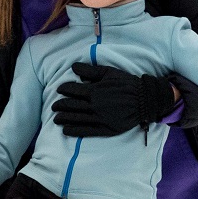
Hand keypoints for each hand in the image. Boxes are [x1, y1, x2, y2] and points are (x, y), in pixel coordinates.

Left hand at [53, 63, 176, 137]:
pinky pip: (85, 131)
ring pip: (76, 119)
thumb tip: (73, 67)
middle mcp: (94, 105)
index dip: (64, 89)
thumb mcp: (109, 72)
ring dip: (63, 119)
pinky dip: (73, 130)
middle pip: (71, 106)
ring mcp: (99, 118)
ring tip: (56, 119)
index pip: (73, 90)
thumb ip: (90, 70)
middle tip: (53, 106)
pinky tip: (65, 130)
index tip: (59, 90)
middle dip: (60, 105)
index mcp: (94, 90)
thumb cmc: (127, 84)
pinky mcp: (105, 129)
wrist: (144, 100)